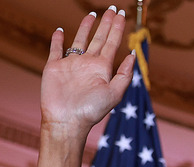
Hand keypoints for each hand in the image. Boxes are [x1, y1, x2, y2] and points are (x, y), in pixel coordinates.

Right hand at [40, 6, 134, 135]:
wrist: (67, 121)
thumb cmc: (92, 110)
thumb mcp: (115, 93)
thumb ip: (124, 74)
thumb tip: (132, 54)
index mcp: (103, 68)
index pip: (113, 43)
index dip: (117, 28)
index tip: (122, 14)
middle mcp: (88, 63)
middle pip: (99, 38)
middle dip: (106, 23)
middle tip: (113, 8)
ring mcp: (71, 64)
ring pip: (80, 40)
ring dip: (86, 27)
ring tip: (93, 15)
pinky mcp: (55, 66)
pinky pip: (56, 49)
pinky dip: (58, 39)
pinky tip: (61, 30)